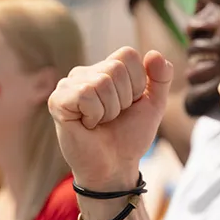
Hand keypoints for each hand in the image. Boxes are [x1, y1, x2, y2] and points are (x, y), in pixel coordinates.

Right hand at [48, 46, 172, 189]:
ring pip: (102, 82)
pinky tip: (88, 124)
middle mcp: (85, 72)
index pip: (128, 54)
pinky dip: (95, 114)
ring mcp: (69, 85)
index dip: (138, 83)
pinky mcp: (57, 100)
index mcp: (106, 68)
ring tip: (101, 121)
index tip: (130, 103)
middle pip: (116, 68)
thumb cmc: (129, 135)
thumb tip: (154, 53)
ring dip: (110, 110)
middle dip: (124, 99)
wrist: (115, 166)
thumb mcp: (154, 104)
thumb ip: (161, 77)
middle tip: (113, 117)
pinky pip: (85, 94)